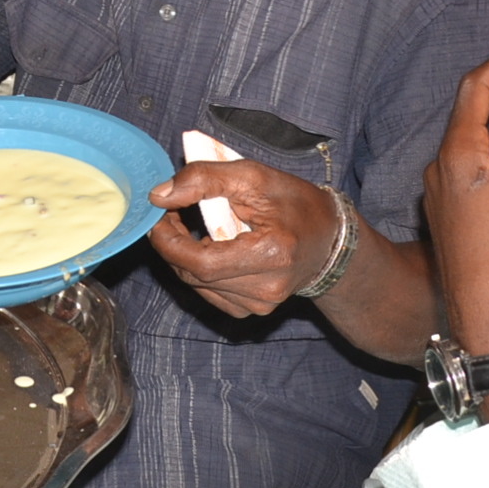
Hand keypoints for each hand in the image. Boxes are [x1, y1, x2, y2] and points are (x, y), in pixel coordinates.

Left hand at [146, 157, 345, 317]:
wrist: (330, 241)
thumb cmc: (294, 203)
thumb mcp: (254, 176)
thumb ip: (205, 179)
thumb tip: (159, 196)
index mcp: (271, 255)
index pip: (199, 262)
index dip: (169, 241)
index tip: (158, 214)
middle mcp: (265, 289)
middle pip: (193, 275)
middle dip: (171, 243)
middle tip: (169, 213)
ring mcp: (260, 306)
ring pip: (196, 286)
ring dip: (182, 256)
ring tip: (189, 226)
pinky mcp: (253, 311)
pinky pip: (209, 292)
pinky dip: (198, 270)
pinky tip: (209, 248)